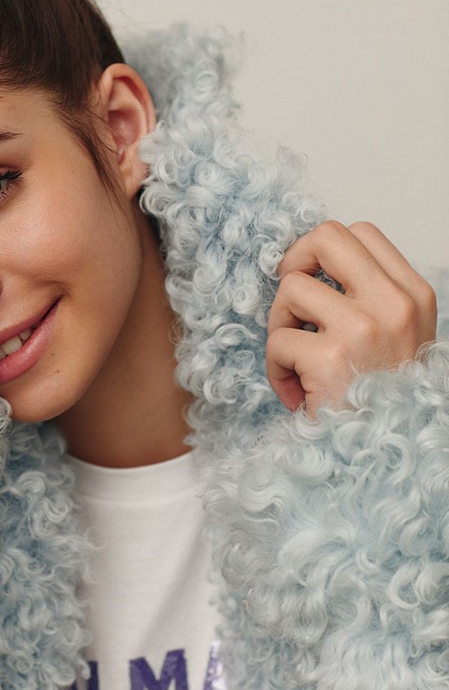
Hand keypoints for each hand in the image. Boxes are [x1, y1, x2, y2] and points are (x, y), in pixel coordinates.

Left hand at [267, 221, 436, 414]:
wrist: (386, 457)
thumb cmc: (380, 397)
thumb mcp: (394, 336)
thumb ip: (365, 297)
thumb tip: (310, 263)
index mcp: (412, 295)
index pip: (360, 232)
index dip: (321, 251)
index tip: (312, 279)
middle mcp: (394, 305)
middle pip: (326, 237)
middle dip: (294, 263)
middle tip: (291, 301)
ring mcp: (363, 329)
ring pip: (291, 288)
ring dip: (281, 325)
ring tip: (297, 359)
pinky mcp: (330, 358)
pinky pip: (277, 340)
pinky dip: (276, 368)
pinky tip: (297, 392)